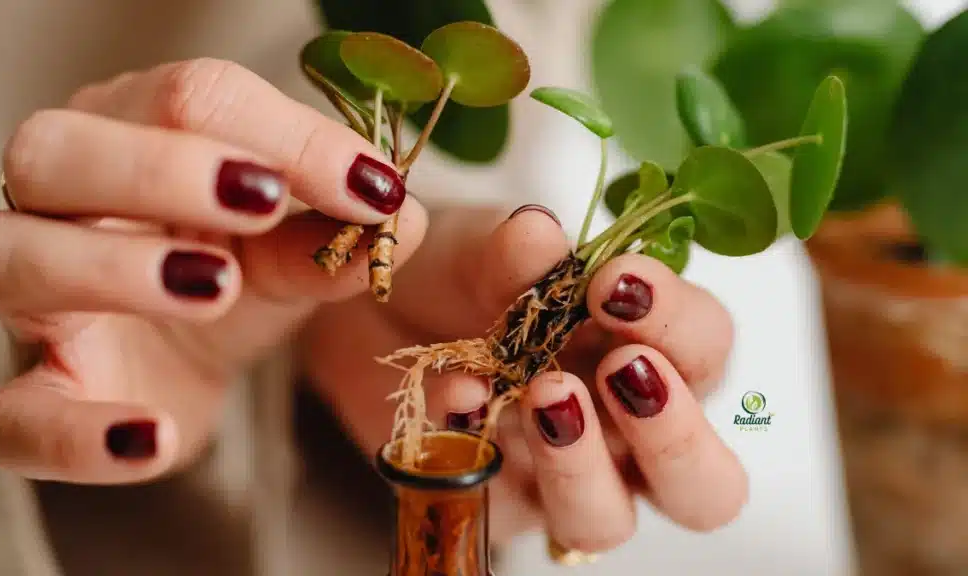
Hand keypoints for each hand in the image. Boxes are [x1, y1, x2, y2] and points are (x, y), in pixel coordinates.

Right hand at [0, 58, 428, 483]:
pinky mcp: (36, 398)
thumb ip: (334, 237)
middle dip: (160, 167)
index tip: (372, 187)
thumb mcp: (288, 251)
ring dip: (114, 266)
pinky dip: (76, 433)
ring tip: (214, 286)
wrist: (176, 374)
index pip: (185, 100)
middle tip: (263, 200)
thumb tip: (404, 222)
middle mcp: (58, 203)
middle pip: (55, 151)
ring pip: (9, 257)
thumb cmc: (225, 278)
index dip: (283, 136)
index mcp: (128, 135)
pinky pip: (13, 417)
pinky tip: (149, 436)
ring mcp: (33, 302)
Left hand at [298, 205, 746, 553]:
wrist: (374, 312)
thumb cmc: (457, 274)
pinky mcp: (489, 502)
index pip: (705, 347)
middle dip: (675, 432)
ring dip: (582, 466)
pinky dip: (477, 456)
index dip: (677, 320)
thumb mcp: (482, 245)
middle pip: (706, 481)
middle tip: (622, 368)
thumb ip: (515, 248)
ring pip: (608, 521)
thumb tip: (540, 235)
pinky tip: (454, 401)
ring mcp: (558, 478)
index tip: (618, 283)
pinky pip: (496, 508)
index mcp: (643, 347)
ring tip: (544, 396)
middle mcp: (618, 428)